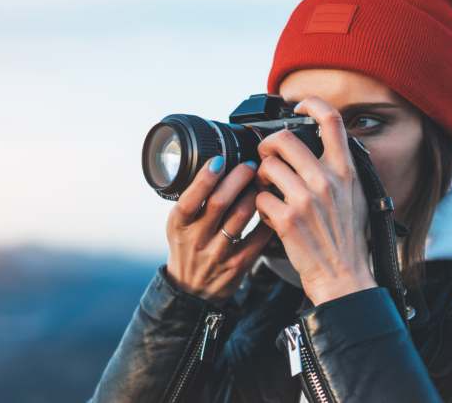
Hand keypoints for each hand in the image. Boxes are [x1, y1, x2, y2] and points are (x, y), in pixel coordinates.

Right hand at [165, 157, 273, 304]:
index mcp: (179, 224)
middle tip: (250, 165)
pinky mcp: (239, 264)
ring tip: (262, 182)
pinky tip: (271, 206)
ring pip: (241, 216)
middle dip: (238, 178)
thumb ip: (193, 200)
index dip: (205, 178)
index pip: (190, 198)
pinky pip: (258, 236)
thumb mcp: (179, 225)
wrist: (192, 290)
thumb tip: (217, 164)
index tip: (219, 160)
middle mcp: (197, 239)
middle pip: (220, 203)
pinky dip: (267, 217)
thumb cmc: (188, 248)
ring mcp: (218, 253)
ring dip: (255, 194)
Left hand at [254, 96, 375, 304]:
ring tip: (269, 190)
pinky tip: (270, 215)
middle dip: (268, 146)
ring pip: (266, 167)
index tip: (299, 107)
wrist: (343, 276)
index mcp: (345, 171)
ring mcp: (305, 200)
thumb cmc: (348, 239)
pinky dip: (260, 206)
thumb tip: (326, 145)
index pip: (331, 120)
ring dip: (261, 177)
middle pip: (283, 139)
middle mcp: (326, 181)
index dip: (312, 104)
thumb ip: (341, 170)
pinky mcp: (286, 220)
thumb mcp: (356, 197)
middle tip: (267, 157)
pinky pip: (259, 198)